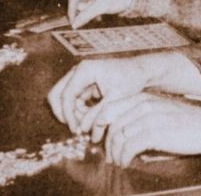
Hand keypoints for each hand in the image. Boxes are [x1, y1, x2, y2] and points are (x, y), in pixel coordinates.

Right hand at [47, 51, 200, 132]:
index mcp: (85, 70)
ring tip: (89, 125)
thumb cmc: (132, 81)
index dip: (68, 115)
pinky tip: (92, 120)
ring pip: (66, 99)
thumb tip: (81, 130)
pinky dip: (80, 111)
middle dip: (64, 114)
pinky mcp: (85, 84)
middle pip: (57, 95)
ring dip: (74, 114)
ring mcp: (81, 77)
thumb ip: (97, 114)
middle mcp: (79, 71)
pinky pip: (75, 100)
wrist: (143, 71)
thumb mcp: (115, 99)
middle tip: (75, 129)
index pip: (66, 95)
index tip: (75, 130)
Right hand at [68, 0, 133, 28]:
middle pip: (76, 1)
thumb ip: (86, 15)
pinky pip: (86, 4)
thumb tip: (74, 25)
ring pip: (81, 4)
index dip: (71, 12)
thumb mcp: (102, 7)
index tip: (72, 23)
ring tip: (98, 16)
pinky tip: (99, 15)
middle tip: (82, 23)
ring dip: (86, 13)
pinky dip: (90, 11)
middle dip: (80, 13)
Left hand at [88, 93, 200, 166]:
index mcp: (143, 98)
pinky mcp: (155, 133)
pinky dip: (123, 158)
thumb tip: (120, 133)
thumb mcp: (161, 112)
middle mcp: (143, 105)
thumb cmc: (187, 123)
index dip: (97, 125)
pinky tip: (127, 162)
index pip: (108, 108)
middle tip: (107, 154)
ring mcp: (149, 118)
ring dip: (113, 153)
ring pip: (117, 136)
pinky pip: (128, 147)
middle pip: (109, 122)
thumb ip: (141, 116)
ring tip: (118, 161)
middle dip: (103, 141)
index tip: (96, 138)